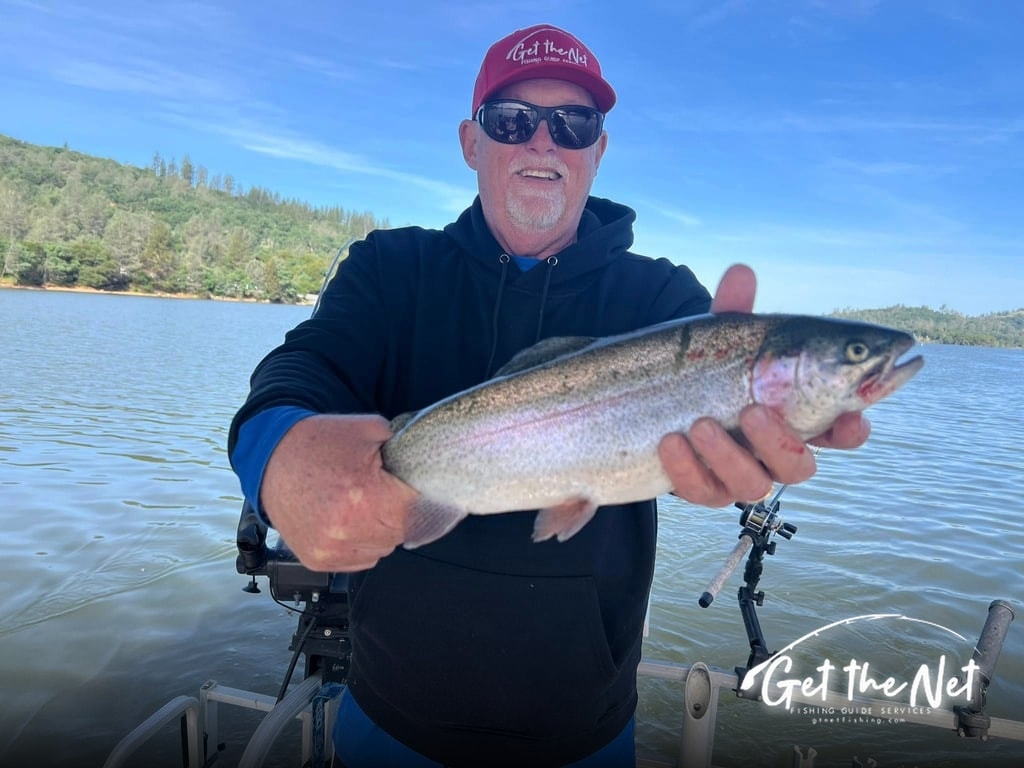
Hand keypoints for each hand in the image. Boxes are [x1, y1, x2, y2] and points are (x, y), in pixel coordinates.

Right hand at [260, 414, 416, 570]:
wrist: (270, 459)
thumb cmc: (315, 444)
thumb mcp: (367, 428)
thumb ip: (401, 442)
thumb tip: (423, 455)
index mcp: (365, 496)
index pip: (415, 512)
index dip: (415, 497)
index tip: (407, 489)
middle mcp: (347, 530)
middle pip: (399, 533)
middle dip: (397, 513)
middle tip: (383, 494)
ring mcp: (330, 549)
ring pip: (381, 550)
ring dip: (380, 531)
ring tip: (362, 506)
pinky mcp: (318, 560)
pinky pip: (358, 561)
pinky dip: (360, 544)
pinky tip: (348, 521)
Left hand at [657, 264, 870, 506]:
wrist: (651, 399)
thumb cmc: (707, 368)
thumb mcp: (719, 339)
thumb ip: (735, 311)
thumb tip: (740, 272)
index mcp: (796, 415)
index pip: (841, 432)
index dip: (851, 429)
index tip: (850, 417)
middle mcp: (774, 452)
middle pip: (799, 468)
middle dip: (779, 442)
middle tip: (752, 411)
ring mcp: (739, 474)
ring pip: (751, 485)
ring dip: (727, 455)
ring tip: (700, 424)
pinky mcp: (702, 488)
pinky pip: (700, 492)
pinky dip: (686, 469)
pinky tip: (670, 442)